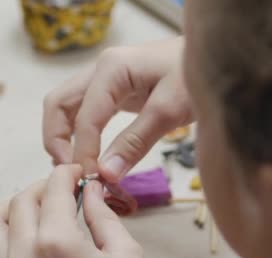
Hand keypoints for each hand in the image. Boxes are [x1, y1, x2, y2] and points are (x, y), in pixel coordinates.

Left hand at [0, 165, 147, 257]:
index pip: (54, 189)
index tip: (76, 173)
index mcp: (57, 242)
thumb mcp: (125, 256)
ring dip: (13, 208)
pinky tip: (19, 240)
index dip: (67, 174)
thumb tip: (90, 191)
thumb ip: (104, 216)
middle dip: (44, 187)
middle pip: (22, 200)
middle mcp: (23, 255)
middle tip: (63, 190)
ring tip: (36, 211)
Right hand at [43, 37, 192, 181]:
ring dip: (63, 137)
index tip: (91, 182)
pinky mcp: (113, 88)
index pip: (85, 117)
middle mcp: (100, 69)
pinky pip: (83, 110)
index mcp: (112, 68)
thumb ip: (135, 142)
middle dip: (57, 141)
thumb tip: (105, 174)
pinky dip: (78, 133)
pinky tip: (88, 155)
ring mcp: (104, 77)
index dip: (84, 152)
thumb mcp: (169, 111)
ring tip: (76, 169)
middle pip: (58, 105)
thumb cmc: (195, 77)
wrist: (214, 60)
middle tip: (71, 174)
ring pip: (66, 107)